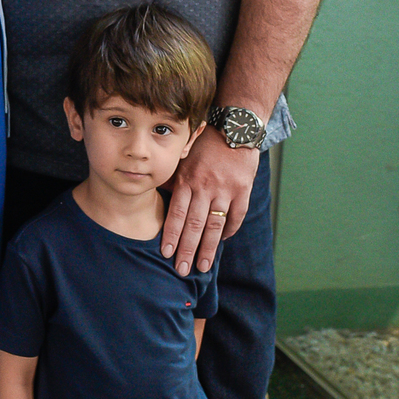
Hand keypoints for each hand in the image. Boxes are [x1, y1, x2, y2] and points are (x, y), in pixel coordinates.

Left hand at [162, 130, 258, 274]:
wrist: (234, 128)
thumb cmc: (205, 144)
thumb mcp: (184, 157)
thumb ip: (173, 178)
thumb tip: (155, 195)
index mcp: (188, 179)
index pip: (177, 213)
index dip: (172, 235)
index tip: (167, 253)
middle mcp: (205, 187)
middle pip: (194, 225)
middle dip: (187, 249)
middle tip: (182, 270)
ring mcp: (225, 190)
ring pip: (215, 225)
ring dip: (208, 248)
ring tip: (202, 266)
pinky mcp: (243, 190)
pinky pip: (236, 216)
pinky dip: (229, 231)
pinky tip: (222, 242)